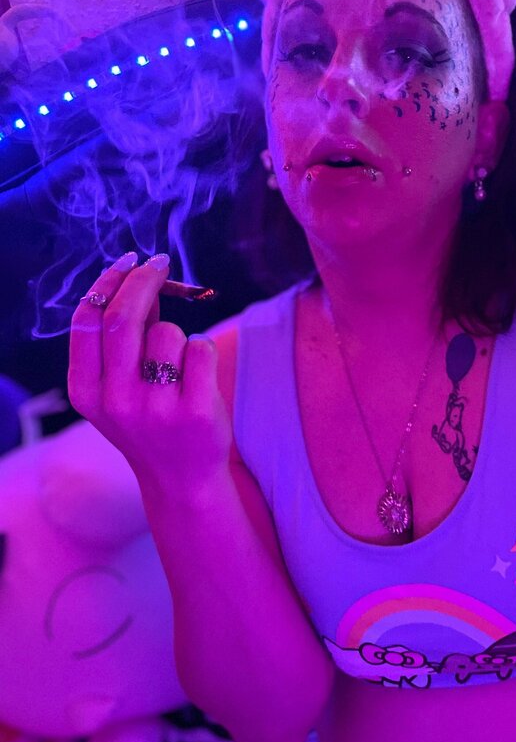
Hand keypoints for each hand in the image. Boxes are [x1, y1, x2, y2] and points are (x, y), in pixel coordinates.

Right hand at [68, 253, 232, 489]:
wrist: (180, 480)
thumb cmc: (150, 423)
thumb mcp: (117, 390)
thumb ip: (121, 342)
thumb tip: (140, 282)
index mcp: (86, 392)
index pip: (87, 321)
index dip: (107, 283)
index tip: (128, 261)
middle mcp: (114, 400)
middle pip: (123, 318)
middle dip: (144, 281)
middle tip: (160, 264)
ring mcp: (154, 408)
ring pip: (167, 333)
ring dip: (177, 335)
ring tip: (178, 368)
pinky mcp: (194, 411)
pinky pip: (201, 348)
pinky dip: (203, 351)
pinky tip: (198, 376)